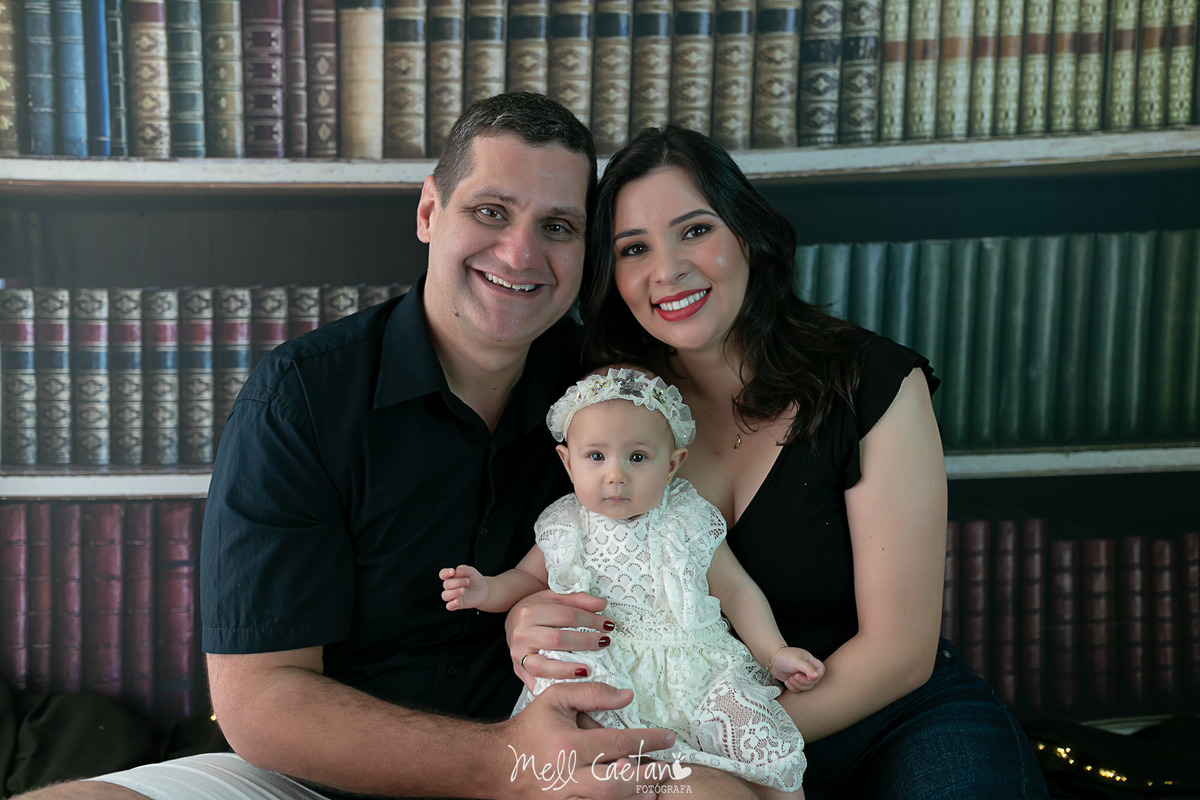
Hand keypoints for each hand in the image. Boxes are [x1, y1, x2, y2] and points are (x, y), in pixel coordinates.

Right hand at [439, 564, 487, 610]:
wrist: (484, 590)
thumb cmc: (475, 580)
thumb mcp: (471, 571)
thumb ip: (464, 569)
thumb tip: (456, 571)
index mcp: (452, 577)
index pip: (443, 574)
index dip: (445, 573)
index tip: (453, 571)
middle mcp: (450, 587)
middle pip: (446, 584)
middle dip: (457, 582)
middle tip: (468, 581)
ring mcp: (453, 596)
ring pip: (445, 596)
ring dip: (454, 593)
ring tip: (463, 590)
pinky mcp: (457, 604)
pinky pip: (449, 606)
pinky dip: (451, 604)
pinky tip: (457, 601)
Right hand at [494, 681, 674, 799]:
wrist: (498, 763)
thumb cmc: (530, 728)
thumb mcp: (555, 699)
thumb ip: (592, 694)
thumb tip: (627, 697)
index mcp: (568, 746)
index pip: (619, 743)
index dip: (649, 740)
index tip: (668, 738)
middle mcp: (567, 777)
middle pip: (617, 783)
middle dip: (647, 776)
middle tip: (667, 769)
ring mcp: (564, 799)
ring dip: (635, 796)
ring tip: (654, 787)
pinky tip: (631, 798)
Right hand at [506, 589, 614, 689]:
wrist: (512, 623)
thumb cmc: (535, 611)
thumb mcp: (553, 598)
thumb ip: (577, 599)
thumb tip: (601, 604)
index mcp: (530, 611)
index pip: (567, 615)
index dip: (591, 620)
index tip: (607, 624)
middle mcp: (522, 633)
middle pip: (558, 639)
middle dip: (585, 642)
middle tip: (604, 642)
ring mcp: (518, 654)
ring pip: (544, 666)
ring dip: (569, 670)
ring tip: (588, 669)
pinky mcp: (518, 670)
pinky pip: (537, 682)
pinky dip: (554, 684)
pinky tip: (571, 685)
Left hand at [770, 647, 824, 691]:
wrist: (772, 660)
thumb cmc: (784, 656)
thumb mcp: (797, 661)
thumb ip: (808, 668)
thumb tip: (816, 676)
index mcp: (811, 661)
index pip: (821, 670)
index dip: (815, 676)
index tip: (806, 676)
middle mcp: (808, 669)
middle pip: (814, 681)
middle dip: (803, 682)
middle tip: (794, 676)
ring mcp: (802, 676)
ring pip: (807, 687)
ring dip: (797, 685)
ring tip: (790, 678)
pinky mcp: (796, 682)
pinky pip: (799, 690)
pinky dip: (793, 688)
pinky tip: (787, 681)